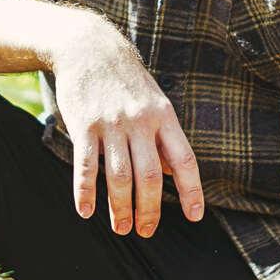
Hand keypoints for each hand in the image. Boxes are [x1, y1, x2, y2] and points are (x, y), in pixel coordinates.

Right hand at [47, 15, 203, 237]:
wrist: (89, 47)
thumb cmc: (125, 80)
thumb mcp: (155, 100)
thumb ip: (163, 135)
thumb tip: (171, 173)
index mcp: (164, 117)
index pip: (184, 160)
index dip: (191, 190)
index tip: (195, 216)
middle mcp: (140, 122)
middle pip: (149, 176)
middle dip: (149, 210)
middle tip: (145, 231)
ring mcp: (111, 124)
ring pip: (118, 177)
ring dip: (120, 208)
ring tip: (121, 227)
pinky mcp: (84, 125)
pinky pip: (85, 165)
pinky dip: (85, 192)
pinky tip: (86, 211)